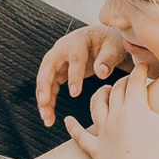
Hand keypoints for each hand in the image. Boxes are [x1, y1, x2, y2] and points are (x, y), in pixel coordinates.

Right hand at [35, 23, 149, 123]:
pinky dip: (48, 101)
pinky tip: (49, 116)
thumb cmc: (111, 43)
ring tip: (46, 118)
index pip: (75, 59)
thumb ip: (108, 59)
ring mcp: (58, 59)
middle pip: (48, 67)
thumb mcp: (114, 48)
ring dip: (44, 98)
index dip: (74, 76)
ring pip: (46, 79)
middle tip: (44, 103)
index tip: (75, 94)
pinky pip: (50, 86)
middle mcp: (63, 48)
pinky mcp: (58, 70)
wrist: (105, 40)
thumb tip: (101, 72)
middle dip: (44, 86)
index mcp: (78, 40)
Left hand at [75, 67, 158, 158]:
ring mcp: (103, 132)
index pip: (134, 81)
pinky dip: (73, 129)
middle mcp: (114, 115)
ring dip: (98, 97)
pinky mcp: (95, 150)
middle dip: (120, 83)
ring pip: (95, 107)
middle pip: (114, 91)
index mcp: (133, 106)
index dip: (138, 71)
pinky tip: (66, 122)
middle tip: (126, 81)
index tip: (142, 65)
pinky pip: (80, 137)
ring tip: (103, 92)